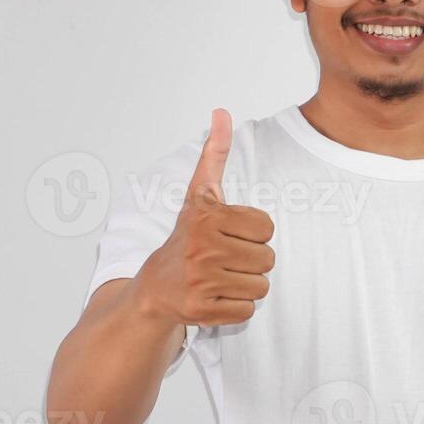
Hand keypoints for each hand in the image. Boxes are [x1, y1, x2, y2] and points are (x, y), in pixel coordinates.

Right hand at [131, 108, 275, 325]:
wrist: (155, 287)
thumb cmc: (186, 237)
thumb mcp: (200, 195)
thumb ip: (214, 154)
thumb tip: (221, 112)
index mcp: (207, 217)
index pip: (267, 227)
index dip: (254, 233)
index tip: (230, 235)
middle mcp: (201, 248)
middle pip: (268, 259)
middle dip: (252, 261)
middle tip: (226, 260)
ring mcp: (200, 281)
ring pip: (261, 287)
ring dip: (246, 285)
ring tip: (222, 278)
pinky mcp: (201, 311)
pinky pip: (247, 311)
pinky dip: (236, 307)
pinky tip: (216, 296)